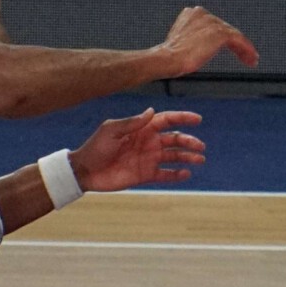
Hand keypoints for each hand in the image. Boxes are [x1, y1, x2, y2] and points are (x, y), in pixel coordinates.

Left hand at [71, 107, 205, 192]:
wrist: (85, 170)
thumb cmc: (96, 147)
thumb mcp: (111, 130)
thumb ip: (132, 122)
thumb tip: (151, 111)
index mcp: (141, 129)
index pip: (167, 120)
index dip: (182, 118)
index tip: (197, 119)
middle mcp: (148, 142)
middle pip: (175, 139)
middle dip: (189, 141)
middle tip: (200, 146)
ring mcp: (148, 159)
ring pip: (174, 156)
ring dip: (188, 157)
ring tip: (199, 159)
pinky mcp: (145, 175)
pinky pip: (165, 175)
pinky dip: (177, 175)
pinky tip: (186, 174)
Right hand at [156, 6, 257, 76]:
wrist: (168, 58)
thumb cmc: (171, 55)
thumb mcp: (181, 41)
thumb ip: (192, 38)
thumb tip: (199, 47)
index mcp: (191, 13)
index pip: (214, 24)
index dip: (223, 37)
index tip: (230, 47)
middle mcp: (202, 13)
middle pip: (225, 28)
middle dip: (236, 44)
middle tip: (244, 56)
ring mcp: (211, 22)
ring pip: (234, 34)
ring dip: (244, 48)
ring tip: (251, 59)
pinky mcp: (219, 33)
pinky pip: (239, 40)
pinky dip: (247, 49)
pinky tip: (251, 59)